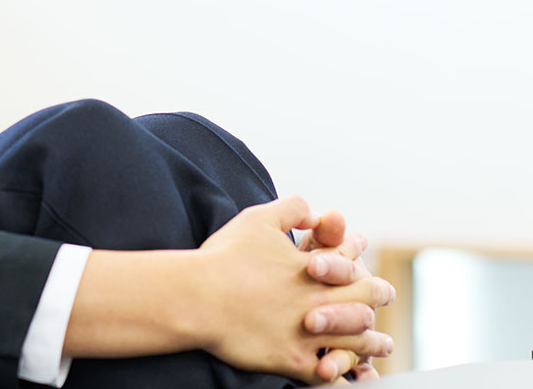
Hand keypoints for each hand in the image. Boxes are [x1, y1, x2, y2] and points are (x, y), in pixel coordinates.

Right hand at [195, 196, 393, 383]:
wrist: (198, 297)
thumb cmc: (225, 257)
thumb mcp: (258, 219)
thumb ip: (292, 209)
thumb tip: (316, 212)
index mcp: (314, 268)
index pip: (349, 260)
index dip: (357, 255)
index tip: (361, 252)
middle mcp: (320, 300)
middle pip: (365, 301)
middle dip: (377, 297)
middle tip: (384, 296)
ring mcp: (311, 333)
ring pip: (357, 341)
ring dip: (371, 343)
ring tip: (379, 345)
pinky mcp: (294, 361)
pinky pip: (329, 375)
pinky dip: (341, 375)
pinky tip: (343, 373)